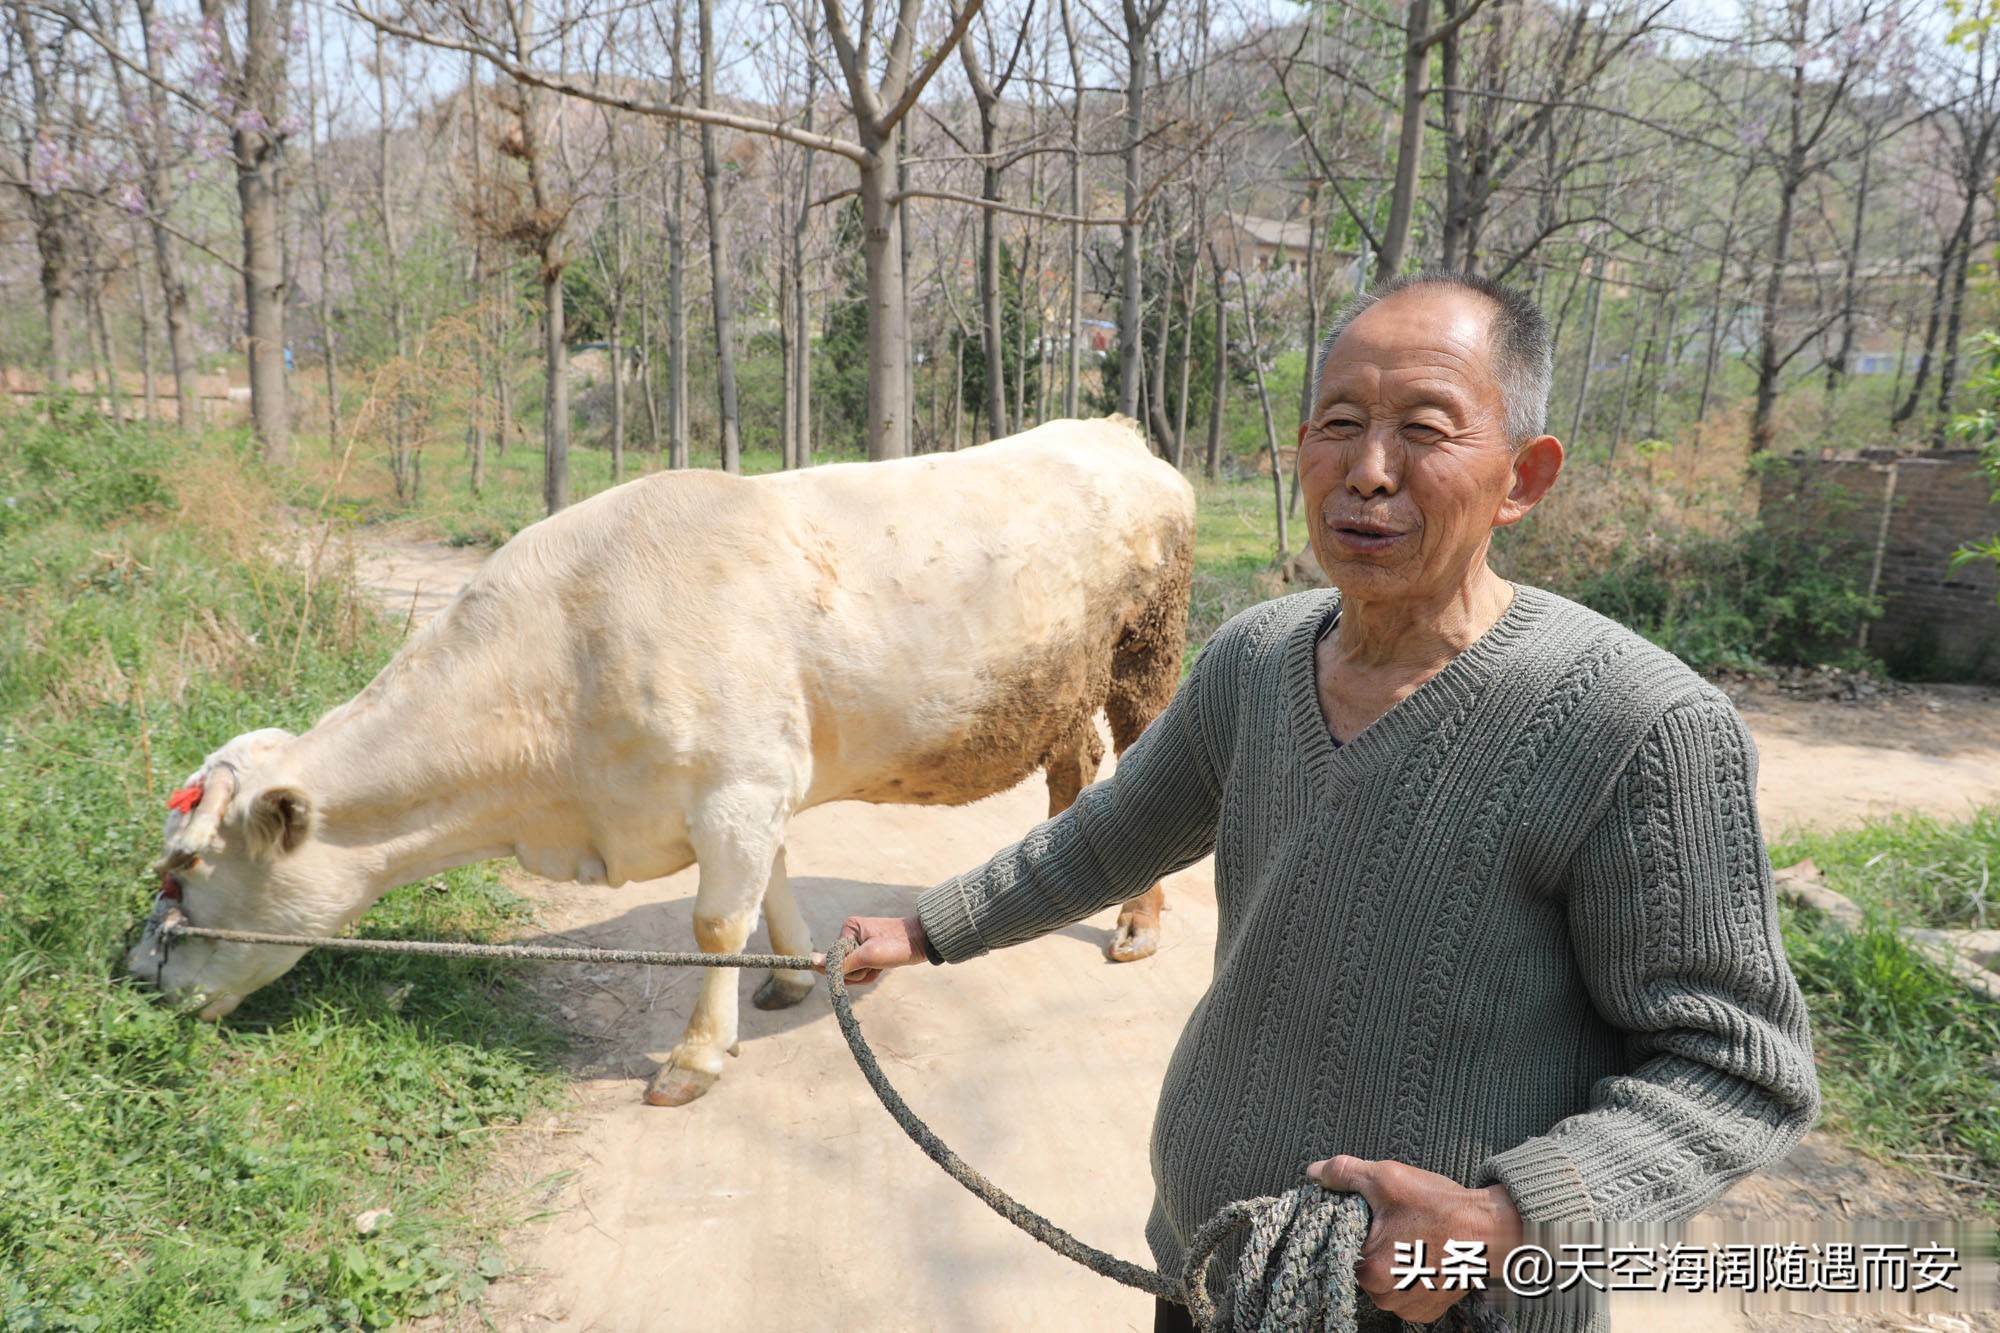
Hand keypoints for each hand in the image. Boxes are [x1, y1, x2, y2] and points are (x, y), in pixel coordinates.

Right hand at [812, 914, 928, 984]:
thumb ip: (840, 962)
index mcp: (848, 928)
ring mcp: (858, 945)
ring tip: (880, 966)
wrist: (923, 942)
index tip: (867, 963)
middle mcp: (850, 935)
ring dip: (865, 975)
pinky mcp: (866, 953)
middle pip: (841, 967)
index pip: (833, 959)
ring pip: (851, 972)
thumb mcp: (868, 956)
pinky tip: (881, 968)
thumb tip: (811, 961)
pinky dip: (870, 974)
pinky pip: (860, 972)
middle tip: (876, 965)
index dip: (848, 969)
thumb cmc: (897, 945)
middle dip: (858, 973)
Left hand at [1306, 1155, 1523, 1323]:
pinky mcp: (1428, 1312)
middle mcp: (1388, 1296)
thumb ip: (1345, 1174)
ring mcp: (1409, 1307)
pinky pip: (1404, 1296)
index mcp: (1373, 1269)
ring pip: (1382, 1285)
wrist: (1491, 1229)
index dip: (1353, 1232)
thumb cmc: (1440, 1206)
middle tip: (1395, 1226)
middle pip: (1361, 1269)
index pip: (1342, 1251)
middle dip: (1373, 1248)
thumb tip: (1314, 1172)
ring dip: (1390, 1265)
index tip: (1371, 1220)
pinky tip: (1422, 1258)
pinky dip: (1408, 1279)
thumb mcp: (1386, 1179)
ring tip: (1411, 1240)